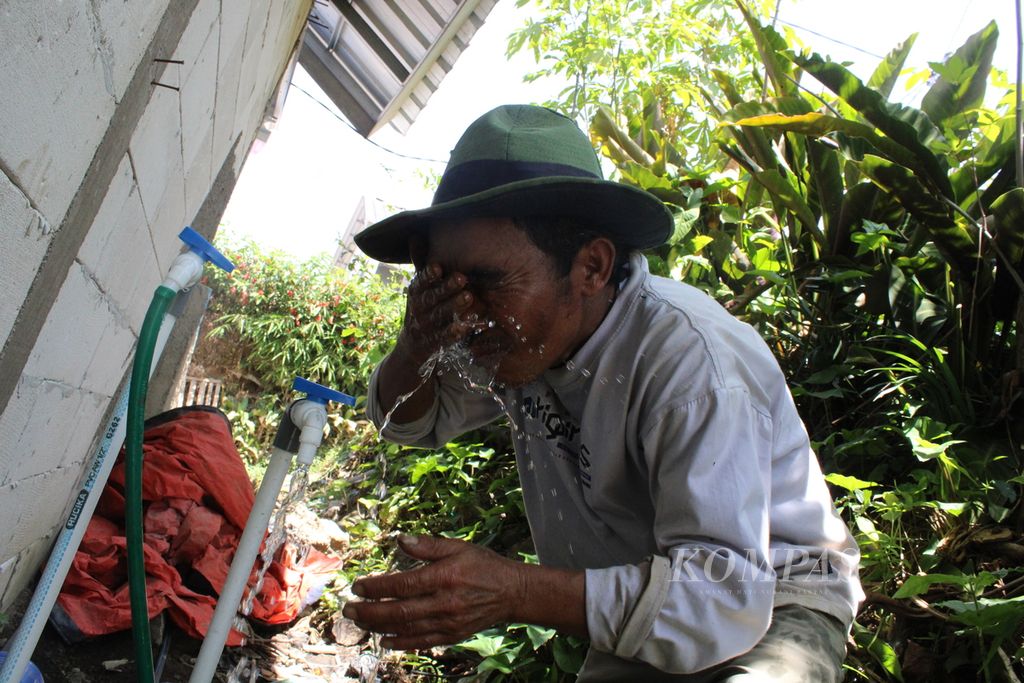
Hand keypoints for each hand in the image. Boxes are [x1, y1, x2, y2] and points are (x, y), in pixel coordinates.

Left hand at [341, 535, 524, 649]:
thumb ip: (427, 546)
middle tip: (348, 609)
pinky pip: (422, 641)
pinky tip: (384, 641)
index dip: (377, 587)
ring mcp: (449, 622)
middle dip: (370, 611)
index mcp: (445, 577)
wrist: (512, 592)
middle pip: (399, 611)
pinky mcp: (452, 635)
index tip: (358, 587)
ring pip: (407, 628)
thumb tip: (398, 539)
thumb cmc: (483, 565)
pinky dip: (401, 643)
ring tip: (359, 622)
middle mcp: (445, 602)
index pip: (403, 584)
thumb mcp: (458, 547)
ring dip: (379, 627)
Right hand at [395, 238, 482, 368]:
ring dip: (453, 306)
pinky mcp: (433, 344)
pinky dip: (453, 333)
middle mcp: (418, 309)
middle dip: (445, 288)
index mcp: (415, 293)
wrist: (412, 345)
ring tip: (469, 297)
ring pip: (439, 316)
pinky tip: (464, 327)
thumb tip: (415, 235)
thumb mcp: (419, 286)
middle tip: (462, 278)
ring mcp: (425, 327)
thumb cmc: (422, 307)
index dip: (428, 275)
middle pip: (431, 298)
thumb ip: (420, 263)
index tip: (438, 267)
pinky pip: (443, 338)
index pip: (419, 282)